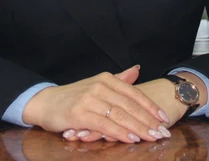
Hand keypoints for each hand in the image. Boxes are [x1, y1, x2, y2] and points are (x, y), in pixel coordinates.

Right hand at [21, 65, 169, 142]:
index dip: (150, 106)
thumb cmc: (73, 96)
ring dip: (138, 128)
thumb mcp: (97, 84)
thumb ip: (119, 79)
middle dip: (148, 121)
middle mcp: (98, 86)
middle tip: (162, 133)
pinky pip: (104, 125)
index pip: (133, 93)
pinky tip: (131, 139)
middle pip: (129, 106)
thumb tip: (137, 69)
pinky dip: (119, 132)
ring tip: (151, 137)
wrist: (44, 103)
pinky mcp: (79, 113)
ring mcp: (88, 99)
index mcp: (105, 79)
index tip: (164, 118)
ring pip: (119, 115)